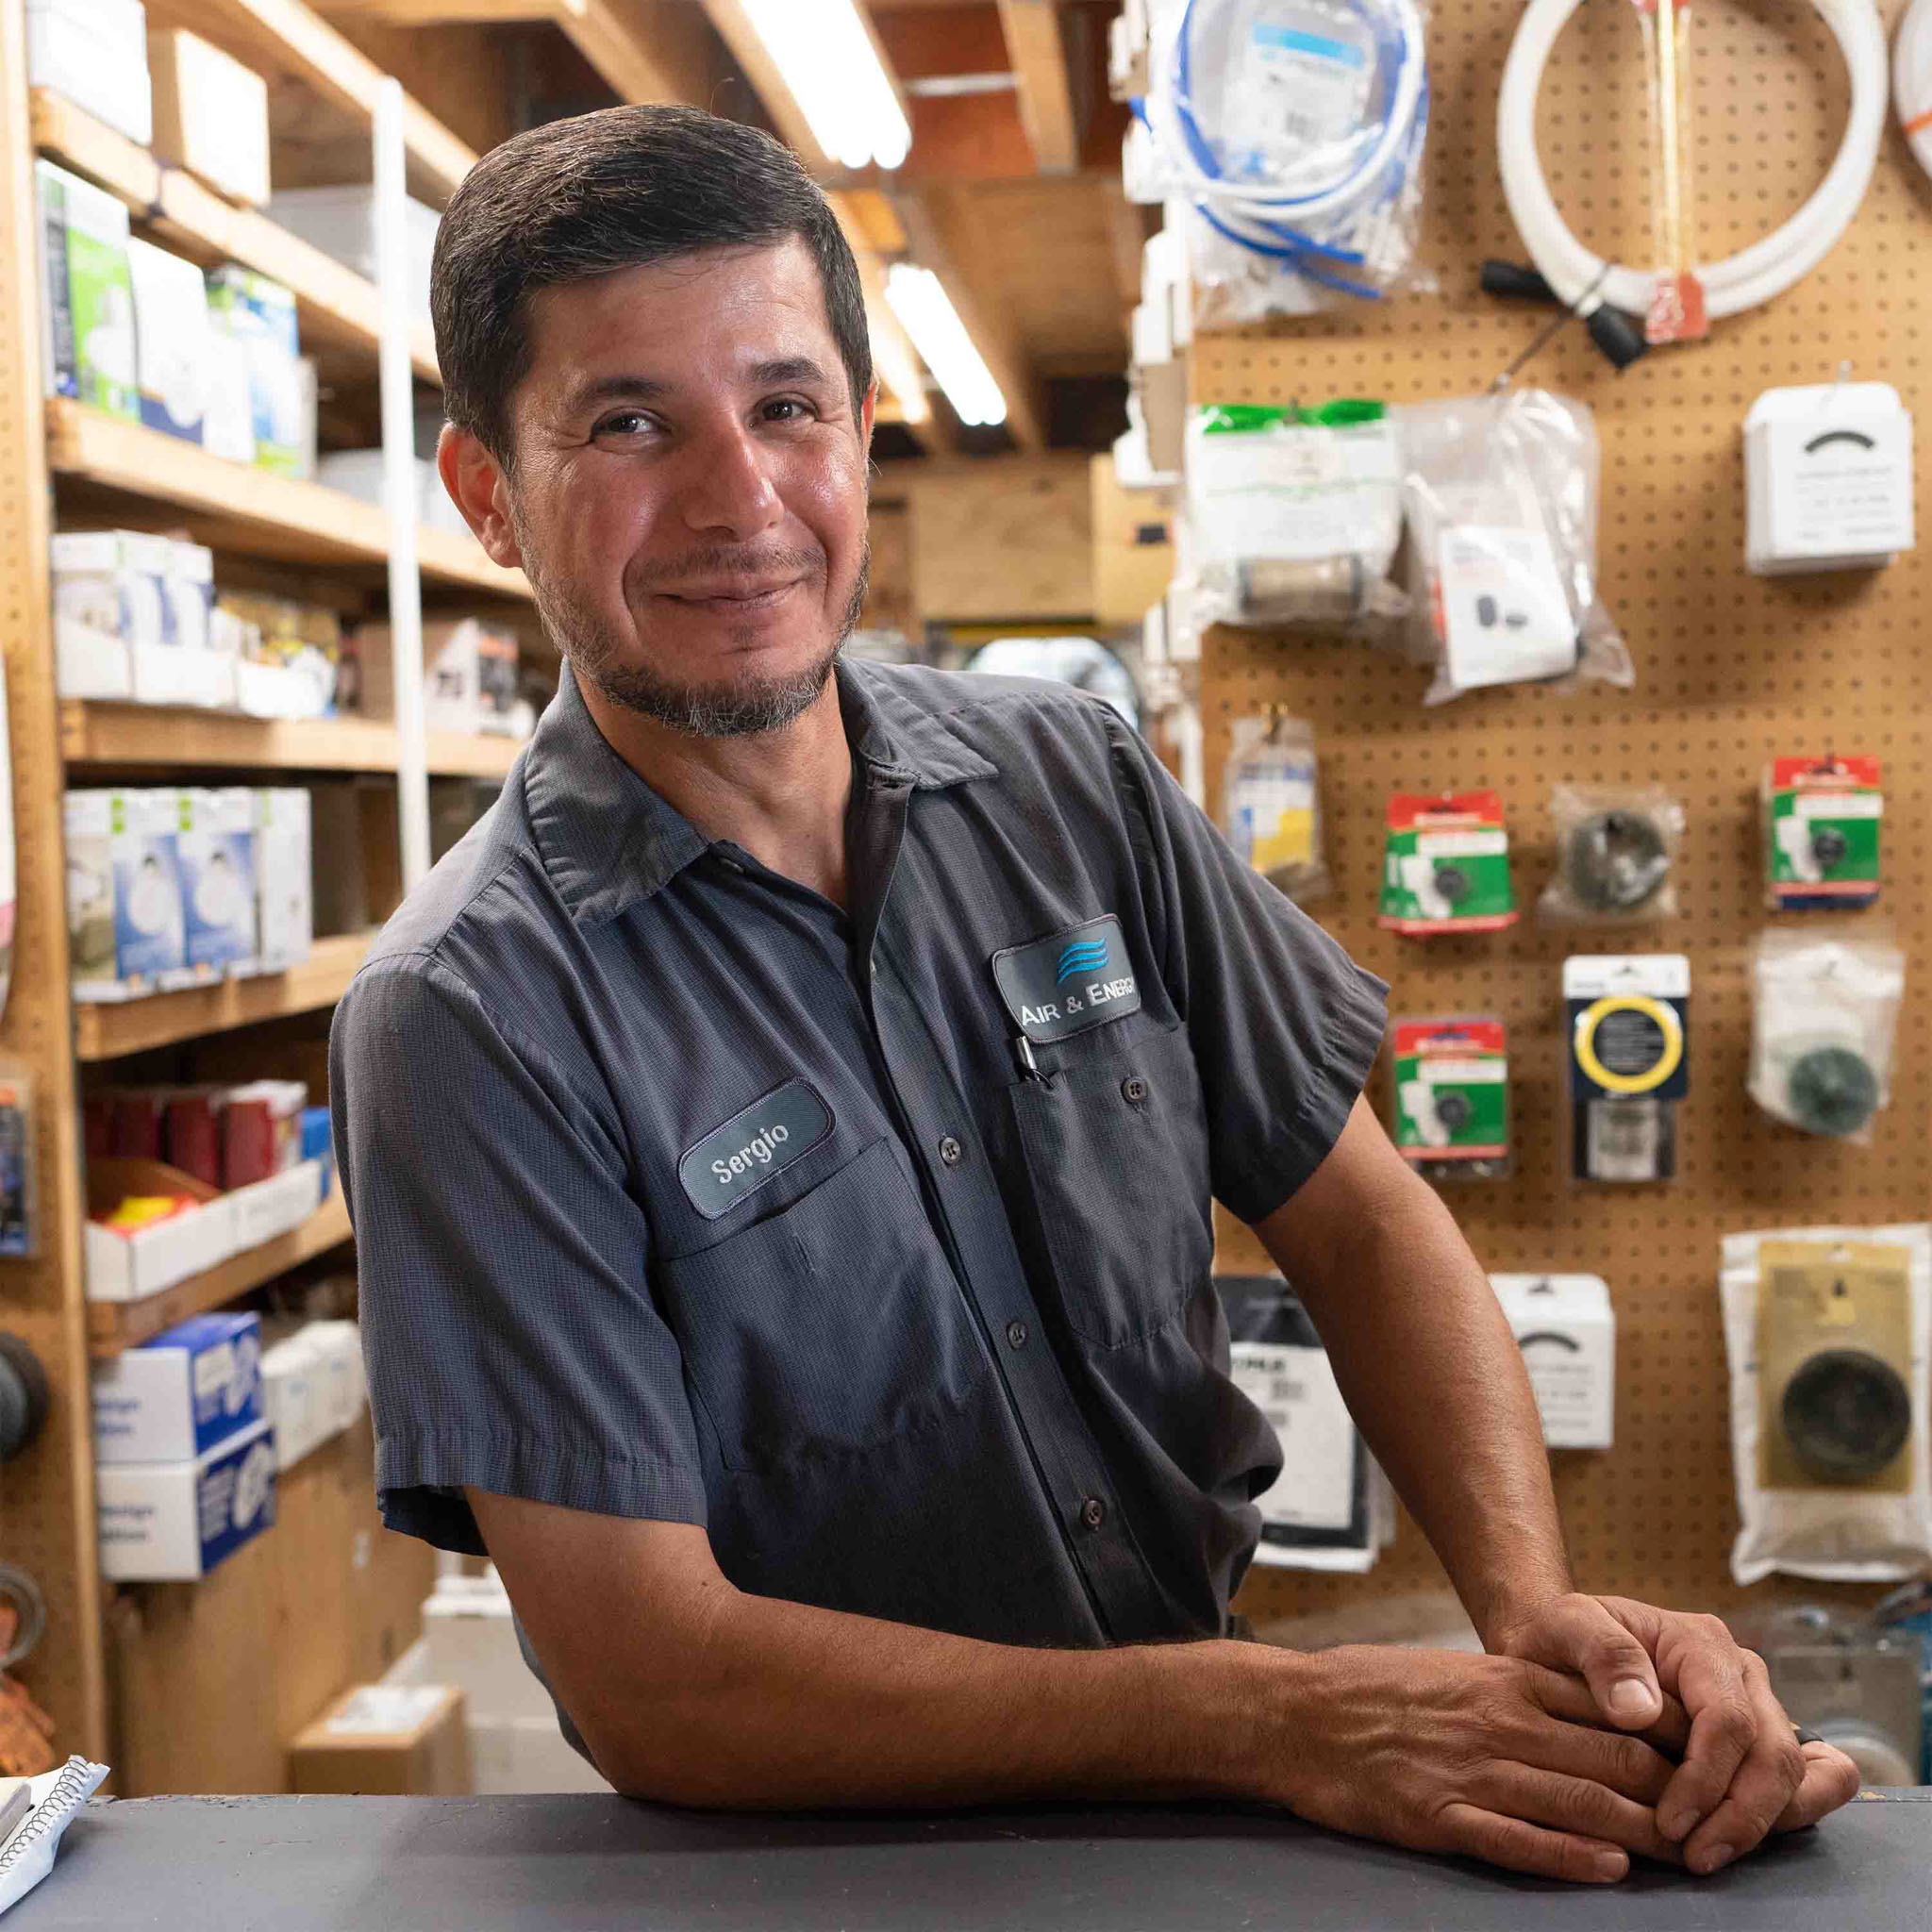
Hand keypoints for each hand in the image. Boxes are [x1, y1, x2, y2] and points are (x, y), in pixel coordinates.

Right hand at [1259, 1644, 1686, 1883]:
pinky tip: (1611, 1868)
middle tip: (1724, 1823)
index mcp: (1506, 1680)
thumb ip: (1523, 1690)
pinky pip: (1520, 1841)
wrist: (1299, 1713)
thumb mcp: (1458, 1672)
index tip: (1715, 1762)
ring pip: (1581, 1803)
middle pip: (1614, 1758)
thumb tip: (1594, 1713)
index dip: (1673, 1738)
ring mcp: (1472, 1770)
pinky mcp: (1441, 1816)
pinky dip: (1572, 1856)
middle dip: (1678, 1795)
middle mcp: (1500, 1720)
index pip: (1613, 1708)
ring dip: (1645, 1833)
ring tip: (1691, 1858)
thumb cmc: (1378, 1690)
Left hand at [1491, 1595, 1860, 1873]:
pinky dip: (1797, 1810)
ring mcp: (1756, 1706)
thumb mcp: (1565, 1625)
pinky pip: (1809, 1774)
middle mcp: (1740, 1674)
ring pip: (1793, 1773)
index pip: (1728, 1720)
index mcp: (1701, 1644)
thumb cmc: (1564, 1637)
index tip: (1671, 1823)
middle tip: (1694, 1857)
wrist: (1562, 1646)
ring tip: (1708, 1856)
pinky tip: (1759, 1837)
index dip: (1707, 1779)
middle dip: (1740, 1815)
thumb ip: (1602, 1653)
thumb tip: (1641, 1712)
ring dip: (1761, 1823)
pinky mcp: (1756, 1739)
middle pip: (1772, 1753)